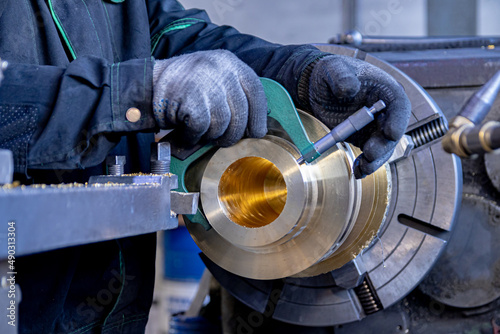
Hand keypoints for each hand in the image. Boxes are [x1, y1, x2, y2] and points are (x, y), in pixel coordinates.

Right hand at [152, 50, 267, 146]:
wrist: (146, 82)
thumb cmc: (183, 87)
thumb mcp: (213, 78)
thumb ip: (233, 95)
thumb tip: (254, 127)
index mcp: (230, 62)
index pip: (255, 92)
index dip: (258, 116)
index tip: (256, 132)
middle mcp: (221, 69)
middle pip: (241, 114)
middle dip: (231, 134)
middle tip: (220, 139)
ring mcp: (207, 84)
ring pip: (223, 124)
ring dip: (210, 135)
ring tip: (198, 131)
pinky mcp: (192, 100)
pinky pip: (202, 128)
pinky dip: (194, 136)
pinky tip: (186, 132)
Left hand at [300, 55, 410, 177]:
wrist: (315, 86)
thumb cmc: (329, 72)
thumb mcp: (333, 68)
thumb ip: (341, 76)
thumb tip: (349, 88)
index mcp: (384, 90)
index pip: (399, 105)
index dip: (398, 120)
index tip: (391, 133)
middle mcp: (384, 111)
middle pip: (392, 131)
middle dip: (383, 145)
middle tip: (369, 153)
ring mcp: (374, 127)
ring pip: (382, 147)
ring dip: (374, 160)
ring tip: (363, 167)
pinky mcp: (362, 138)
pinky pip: (368, 155)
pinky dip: (364, 164)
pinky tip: (357, 171)